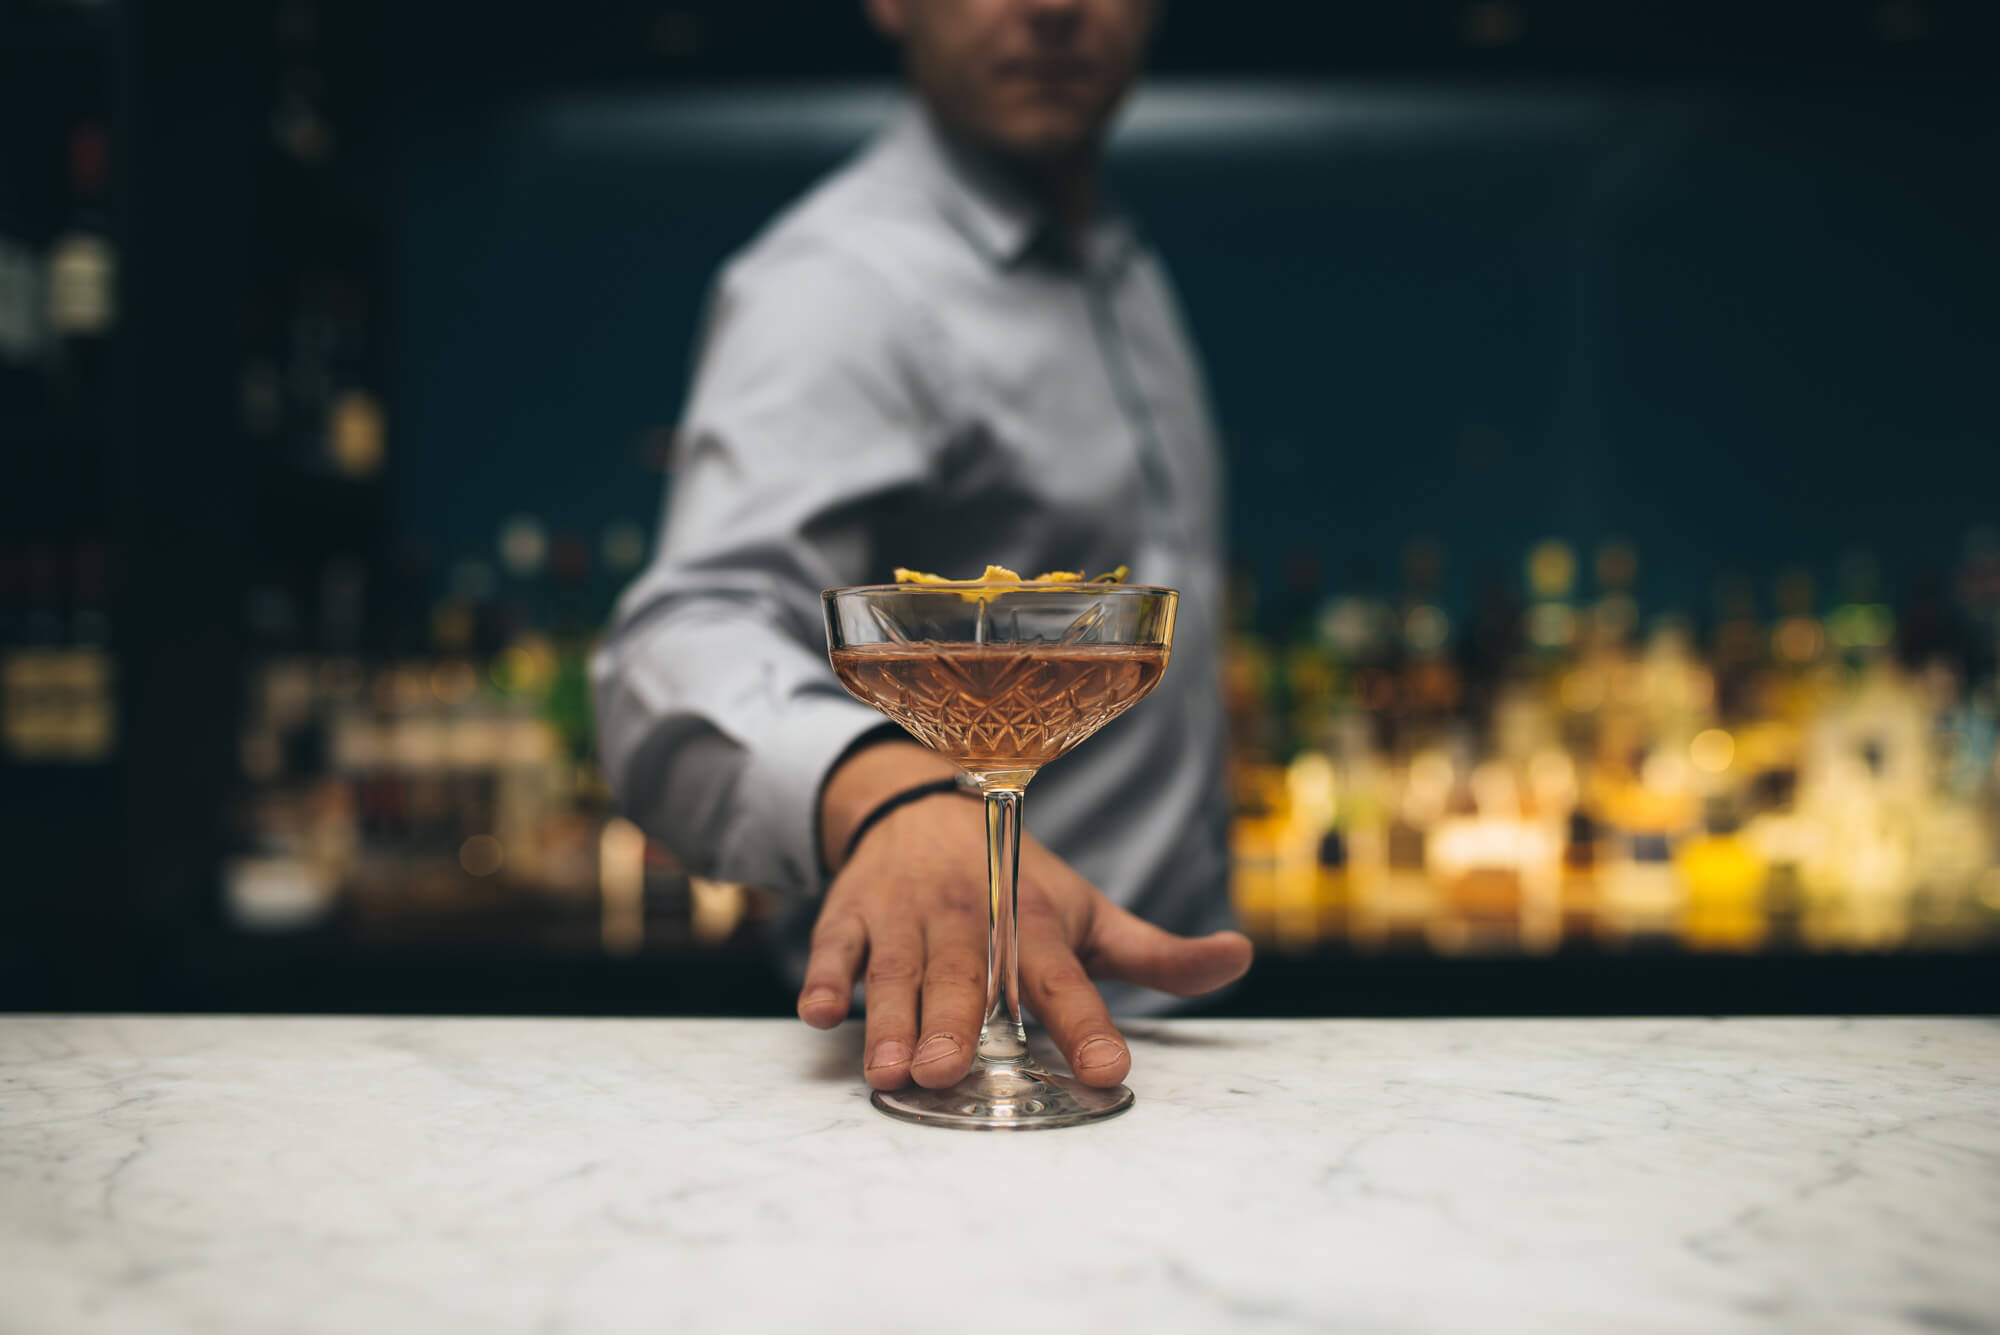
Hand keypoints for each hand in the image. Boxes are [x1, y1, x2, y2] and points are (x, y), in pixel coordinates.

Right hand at [800, 744, 1252, 1089]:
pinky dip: (824, 978)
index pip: (1066, 980)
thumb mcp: (1088, 914)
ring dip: (889, 1019)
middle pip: (968, 977)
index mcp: (1035, 924)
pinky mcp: (852, 915)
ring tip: (887, 1071)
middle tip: (948, 1073)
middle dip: (957, 1023)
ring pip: (898, 971)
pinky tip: (819, 1013)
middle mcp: (971, 917)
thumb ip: (1157, 953)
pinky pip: (833, 948)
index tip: (1106, 1069)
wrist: (925, 804)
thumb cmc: (1016, 881)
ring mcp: (906, 915)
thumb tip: (1238, 958)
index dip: (1087, 1025)